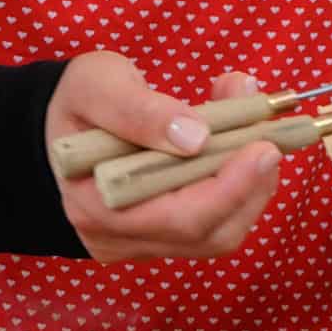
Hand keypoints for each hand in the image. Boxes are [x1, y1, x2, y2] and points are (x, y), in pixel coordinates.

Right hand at [47, 55, 280, 261]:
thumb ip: (140, 108)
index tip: (264, 146)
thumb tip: (197, 135)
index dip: (230, 186)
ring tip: (256, 138)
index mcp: (96, 205)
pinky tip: (239, 156)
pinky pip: (212, 228)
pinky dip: (237, 193)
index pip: (179, 216)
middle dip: (250, 187)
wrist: (60, 132)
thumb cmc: (76, 106)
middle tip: (271, 137)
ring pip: (218, 236)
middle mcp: (120, 239)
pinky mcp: (161, 240)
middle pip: (208, 234)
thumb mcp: (96, 86)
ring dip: (250, 190)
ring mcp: (142, 245)